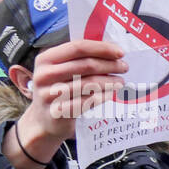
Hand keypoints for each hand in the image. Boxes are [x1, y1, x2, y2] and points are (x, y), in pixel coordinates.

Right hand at [7, 39, 127, 168]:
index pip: (77, 47)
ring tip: (120, 82)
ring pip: (88, 84)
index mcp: (45, 59)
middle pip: (85, 65)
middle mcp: (44, 75)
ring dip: (109, 82)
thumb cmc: (58, 90)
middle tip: (124, 67)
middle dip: (109, 65)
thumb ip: (79, 60)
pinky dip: (101, 97)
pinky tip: (111, 94)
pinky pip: (85, 102)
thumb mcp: (60, 71)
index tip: (120, 52)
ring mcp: (48, 94)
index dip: (101, 48)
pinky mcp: (57, 112)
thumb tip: (112, 52)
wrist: (44, 120)